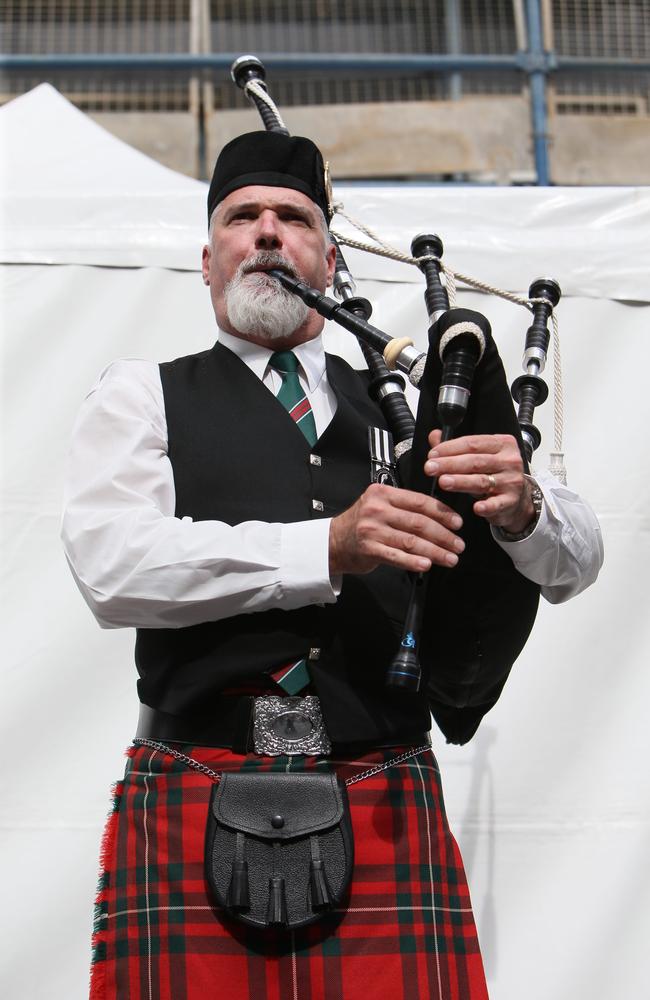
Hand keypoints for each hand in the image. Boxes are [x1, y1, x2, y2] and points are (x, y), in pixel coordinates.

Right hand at [329, 482, 464, 575]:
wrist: (333, 542)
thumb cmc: (360, 524)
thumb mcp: (379, 505)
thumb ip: (404, 506)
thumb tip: (440, 518)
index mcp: (383, 494)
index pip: (420, 501)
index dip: (442, 513)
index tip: (457, 523)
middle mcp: (377, 509)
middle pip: (419, 522)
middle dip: (444, 535)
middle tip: (458, 544)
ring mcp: (371, 530)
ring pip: (412, 541)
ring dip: (435, 551)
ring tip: (450, 558)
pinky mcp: (369, 549)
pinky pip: (396, 556)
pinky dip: (414, 562)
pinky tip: (427, 565)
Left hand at [424, 430, 534, 532]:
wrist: (516, 497)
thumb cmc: (494, 473)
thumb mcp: (478, 456)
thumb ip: (457, 447)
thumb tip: (434, 436)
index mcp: (502, 444)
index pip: (472, 443)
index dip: (450, 448)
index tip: (432, 455)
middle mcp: (509, 461)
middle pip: (475, 461)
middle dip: (450, 464)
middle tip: (430, 468)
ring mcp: (511, 481)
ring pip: (482, 481)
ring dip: (461, 482)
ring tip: (443, 482)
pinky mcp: (511, 501)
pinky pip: (496, 504)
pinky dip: (486, 506)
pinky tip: (476, 508)